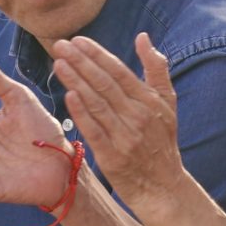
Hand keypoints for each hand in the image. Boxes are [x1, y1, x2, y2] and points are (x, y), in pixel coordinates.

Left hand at [49, 33, 189, 207]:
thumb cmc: (162, 142)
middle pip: (105, 83)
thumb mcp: (167, 103)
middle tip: (60, 45)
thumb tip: (143, 37)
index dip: (97, 54)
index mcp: (149, 100)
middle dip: (81, 62)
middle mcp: (138, 115)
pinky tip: (68, 95)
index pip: (119, 71)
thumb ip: (156, 68)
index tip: (77, 40)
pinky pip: (94, 130)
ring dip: (76, 81)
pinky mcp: (113, 156)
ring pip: (96, 103)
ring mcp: (125, 136)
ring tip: (58, 63)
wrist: (163, 187)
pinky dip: (81, 112)